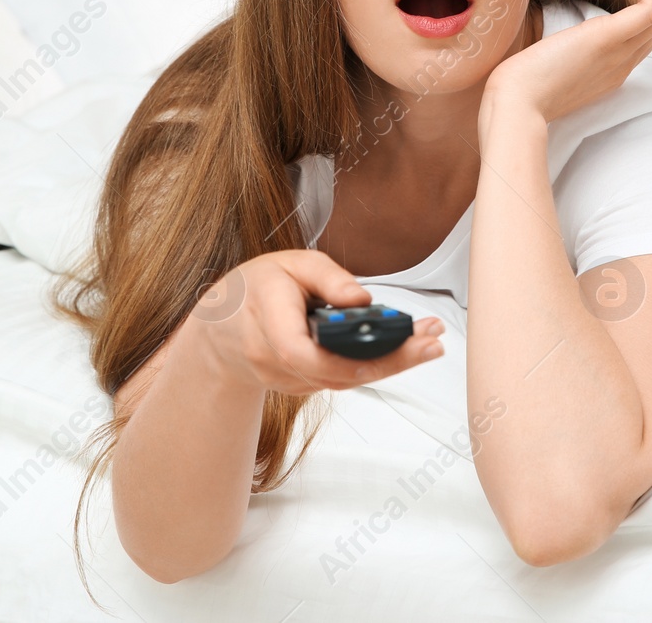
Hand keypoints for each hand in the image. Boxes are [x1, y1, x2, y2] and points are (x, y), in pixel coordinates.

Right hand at [189, 249, 445, 395]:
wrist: (219, 330)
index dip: (348, 355)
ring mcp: (286, 380)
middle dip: (389, 360)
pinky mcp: (300, 387)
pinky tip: (403, 348)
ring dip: (390, 363)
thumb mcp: (288, 264)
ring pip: (342, 379)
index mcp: (266, 320)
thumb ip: (327, 278)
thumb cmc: (255, 289)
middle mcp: (272, 359)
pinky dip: (372, 365)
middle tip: (432, 342)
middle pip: (335, 372)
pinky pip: (339, 379)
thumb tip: (364, 300)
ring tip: (430, 340)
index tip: (394, 340)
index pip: (302, 351)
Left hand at [483, 0, 651, 126]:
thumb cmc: (518, 88)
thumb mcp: (544, 67)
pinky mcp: (613, 37)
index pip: (644, 35)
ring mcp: (622, 51)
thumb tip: (552, 37)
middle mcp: (623, 63)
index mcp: (609, 71)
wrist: (514, 105)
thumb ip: (559, 53)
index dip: (642, 0)